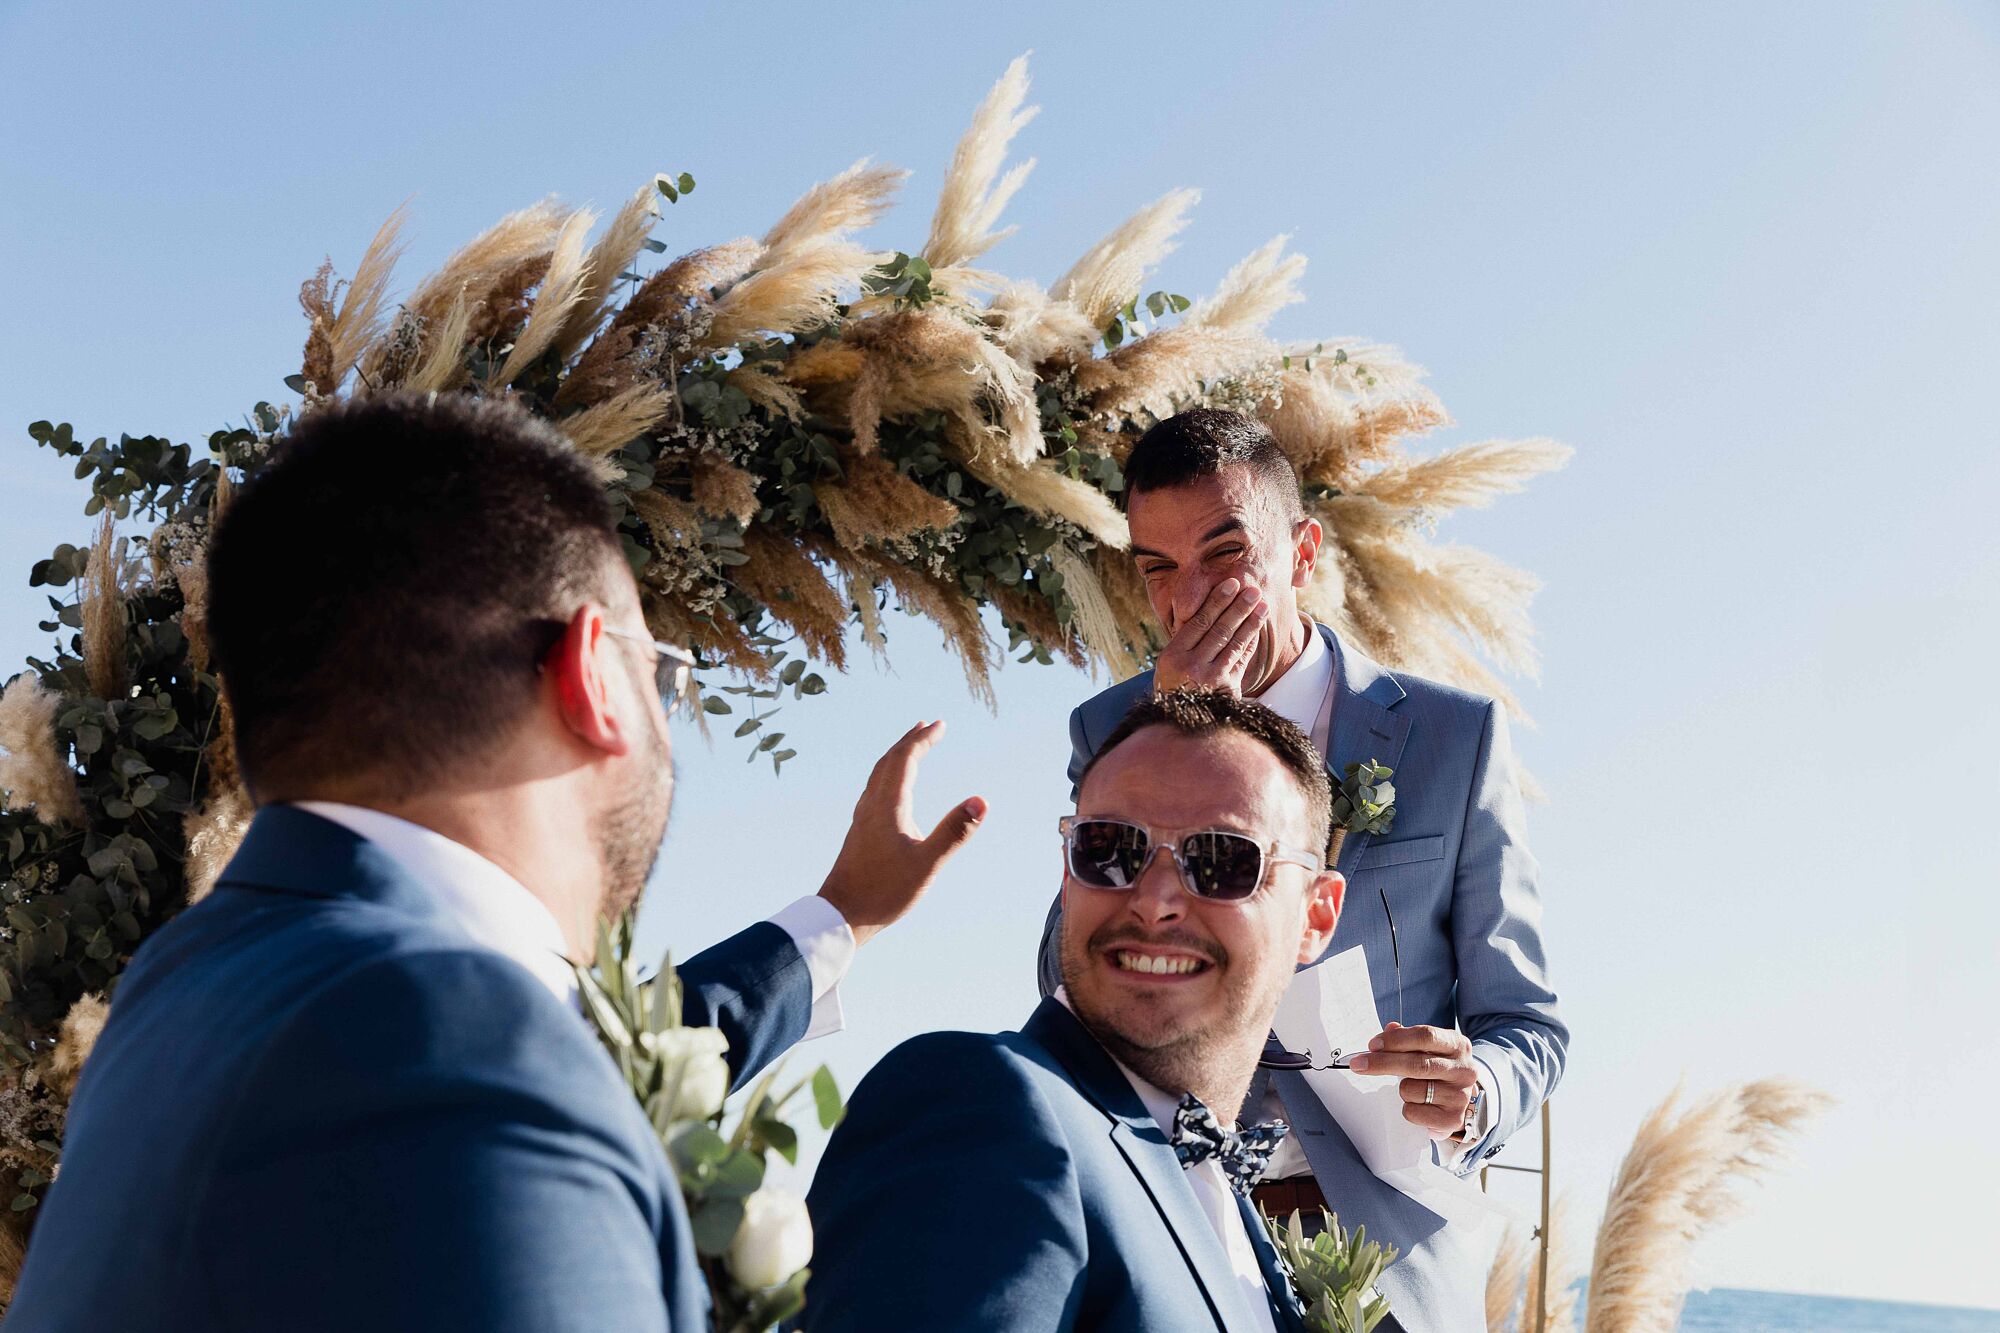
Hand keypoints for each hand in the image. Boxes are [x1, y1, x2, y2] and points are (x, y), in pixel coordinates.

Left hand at [817, 721, 986, 946]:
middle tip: (928, 726)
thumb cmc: (883, 892)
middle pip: (889, 761)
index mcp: (887, 806)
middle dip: (910, 741)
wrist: (840, 915)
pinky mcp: (860, 832)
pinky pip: (874, 789)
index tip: (940, 724)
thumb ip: (954, 832)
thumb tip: (982, 801)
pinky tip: (892, 790)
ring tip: (911, 749)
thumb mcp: (927, 864)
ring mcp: (862, 818)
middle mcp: (872, 805)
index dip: (923, 739)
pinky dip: (888, 775)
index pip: (905, 760)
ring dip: (897, 756)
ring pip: (878, 774)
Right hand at [1151, 578, 1269, 694]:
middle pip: (1219, 630)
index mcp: (1172, 656)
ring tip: (1262, 605)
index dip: (1217, 601)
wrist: (1180, 721)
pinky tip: (1257, 628)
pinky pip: (1241, 659)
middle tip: (1252, 590)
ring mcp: (1211, 679)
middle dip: (1238, 607)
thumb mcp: (1169, 664)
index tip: (1231, 584)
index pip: (1199, 622)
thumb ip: (1186, 641)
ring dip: (1250, 622)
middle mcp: (1190, 667)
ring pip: (1234, 643)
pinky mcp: (1228, 689)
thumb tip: (1210, 608)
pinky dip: (1250, 642)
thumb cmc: (1174, 685)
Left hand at [1344, 1022, 1478, 1138]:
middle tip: (1358, 1064)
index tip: (1372, 1045)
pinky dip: (1407, 1108)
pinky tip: (1417, 1104)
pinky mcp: (1453, 1118)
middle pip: (1416, 1064)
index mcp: (1458, 1045)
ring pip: (1412, 1089)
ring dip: (1401, 1089)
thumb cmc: (1438, 1068)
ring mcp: (1460, 1095)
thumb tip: (1389, 1029)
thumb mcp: (1428, 1048)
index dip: (1396, 1040)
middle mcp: (1464, 1069)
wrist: (1461, 1099)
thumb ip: (1407, 1038)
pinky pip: (1414, 1112)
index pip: (1425, 1036)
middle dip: (1382, 1063)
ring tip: (1410, 1088)